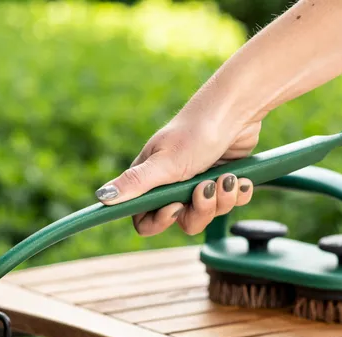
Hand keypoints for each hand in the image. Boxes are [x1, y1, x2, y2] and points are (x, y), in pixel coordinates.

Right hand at [95, 114, 260, 236]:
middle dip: (200, 210)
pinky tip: (240, 179)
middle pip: (182, 222)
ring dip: (222, 201)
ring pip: (208, 214)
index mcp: (151, 181)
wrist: (236, 110)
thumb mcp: (165, 162)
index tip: (175, 207)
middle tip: (207, 188)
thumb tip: (101, 198)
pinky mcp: (222, 181)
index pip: (144, 219)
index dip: (160, 220)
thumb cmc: (196, 132)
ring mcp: (198, 184)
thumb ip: (135, 184)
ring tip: (227, 178)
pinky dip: (237, 194)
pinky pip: (229, 203)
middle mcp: (173, 185)